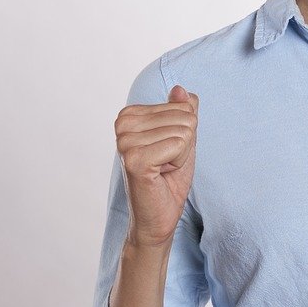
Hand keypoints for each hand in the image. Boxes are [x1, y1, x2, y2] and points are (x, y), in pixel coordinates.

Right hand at [116, 83, 198, 247]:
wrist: (159, 217)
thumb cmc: (169, 178)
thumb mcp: (182, 138)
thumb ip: (182, 112)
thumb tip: (181, 90)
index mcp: (129, 115)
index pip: (182, 106)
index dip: (184, 133)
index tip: (166, 152)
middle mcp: (123, 124)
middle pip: (185, 117)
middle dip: (184, 144)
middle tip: (166, 163)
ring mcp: (126, 141)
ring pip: (184, 131)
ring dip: (181, 155)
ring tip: (163, 169)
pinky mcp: (135, 159)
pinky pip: (179, 144)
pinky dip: (179, 162)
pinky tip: (162, 174)